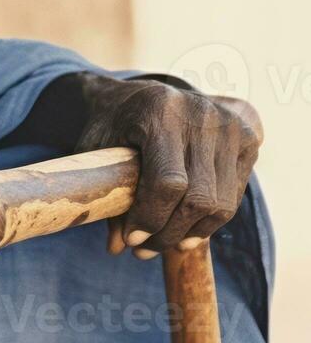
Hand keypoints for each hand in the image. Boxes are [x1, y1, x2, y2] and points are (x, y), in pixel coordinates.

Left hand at [75, 76, 262, 258]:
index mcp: (159, 111)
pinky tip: (186, 228)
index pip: (167, 182)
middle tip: (144, 250)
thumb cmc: (112, 122)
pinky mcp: (245, 139)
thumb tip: (116, 248)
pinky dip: (211, 219)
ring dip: (191, 233)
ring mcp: (228, 126)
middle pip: (198, 198)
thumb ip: (105, 192)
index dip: (151, 217)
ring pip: (221, 203)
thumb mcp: (97, 148)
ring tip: (165, 244)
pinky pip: (233, 196)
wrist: (142, 91)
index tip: (132, 239)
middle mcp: (200, 115)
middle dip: (169, 233)